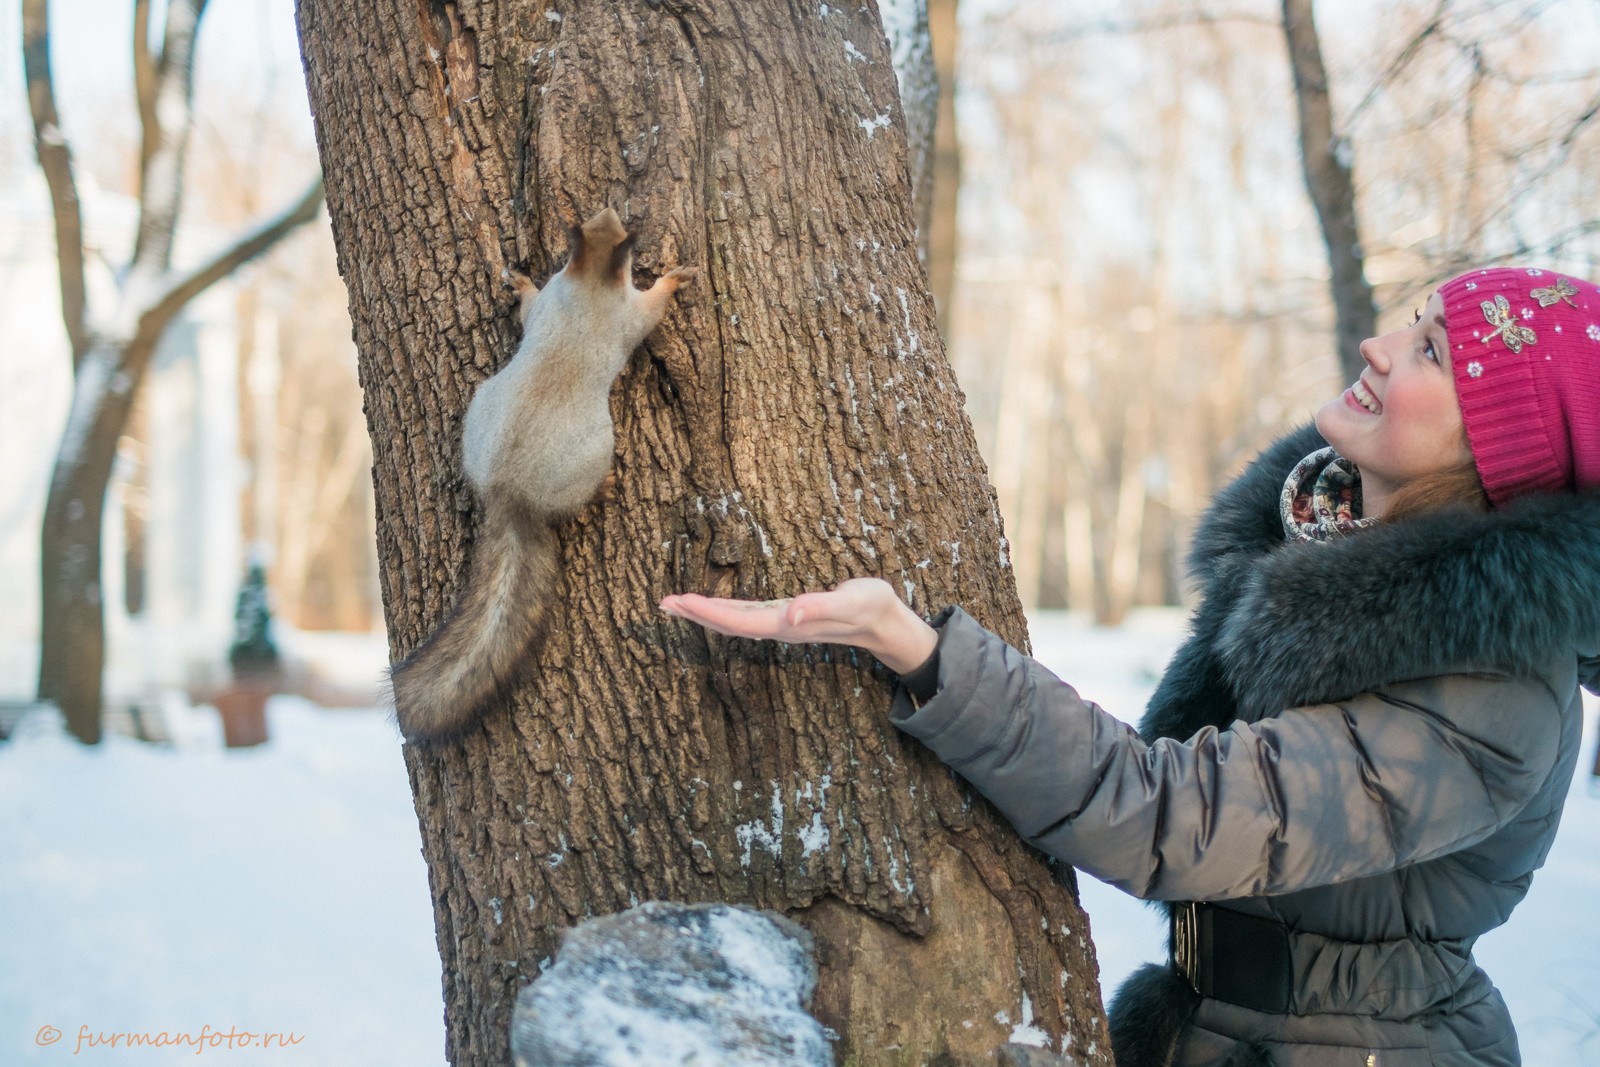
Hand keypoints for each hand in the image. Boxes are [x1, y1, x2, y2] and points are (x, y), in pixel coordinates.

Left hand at [660, 577, 937, 674]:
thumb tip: (790, 614)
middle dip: (696, 614)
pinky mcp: (787, 616)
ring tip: (677, 603)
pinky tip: (714, 605)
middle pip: (728, 624)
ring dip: (705, 613)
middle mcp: (780, 627)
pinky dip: (724, 609)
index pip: (738, 621)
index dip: (707, 612)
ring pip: (734, 621)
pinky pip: (746, 615)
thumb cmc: (871, 607)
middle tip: (663, 603)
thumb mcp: (852, 601)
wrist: (886, 622)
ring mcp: (782, 624)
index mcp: (788, 624)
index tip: (680, 601)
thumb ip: (821, 607)